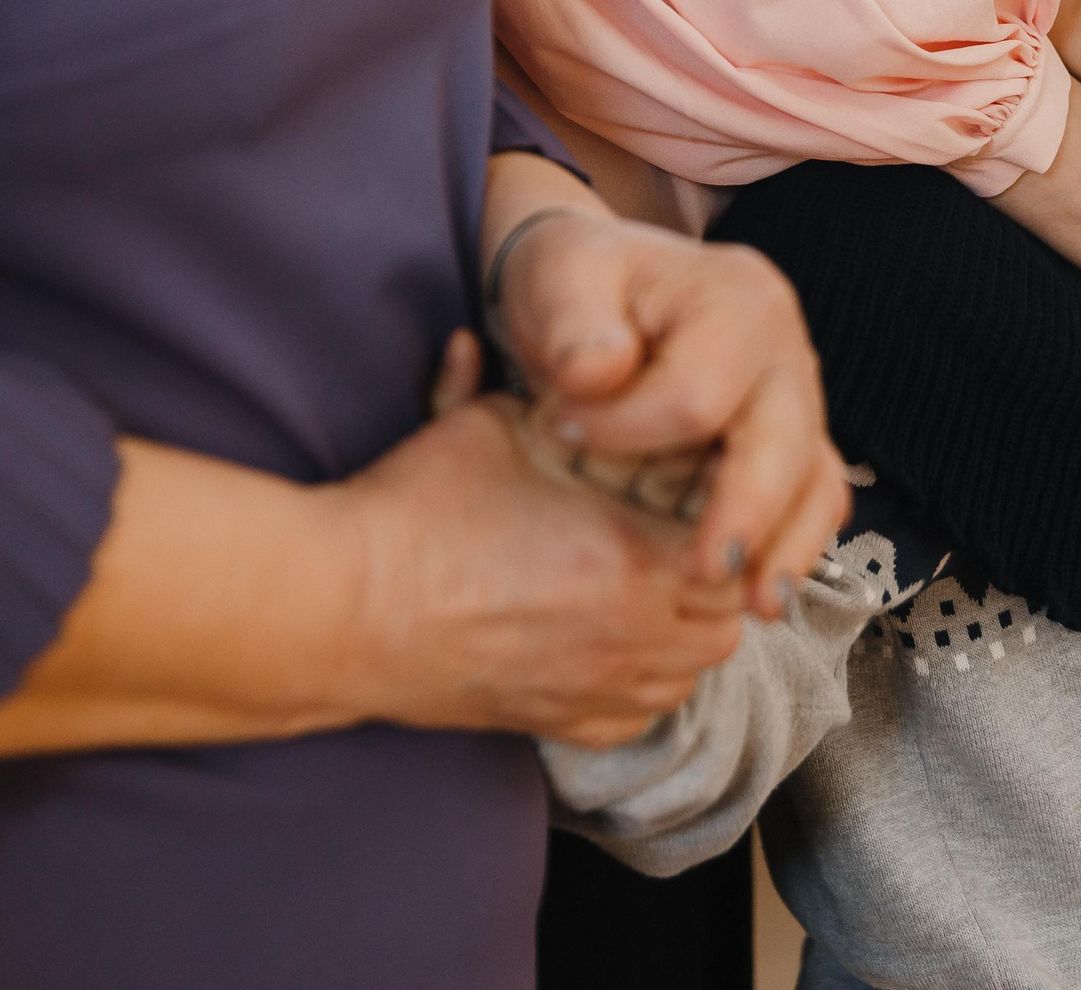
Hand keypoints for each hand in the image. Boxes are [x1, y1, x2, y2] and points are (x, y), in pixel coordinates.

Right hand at [327, 351, 747, 748]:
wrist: (344, 609)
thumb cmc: (416, 515)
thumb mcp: (494, 424)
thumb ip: (552, 390)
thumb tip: (566, 353)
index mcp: (634, 562)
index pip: (737, 547)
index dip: (725, 515)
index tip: (692, 491)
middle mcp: (633, 642)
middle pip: (727, 615)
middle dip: (714, 572)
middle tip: (675, 532)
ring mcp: (599, 693)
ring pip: (691, 671)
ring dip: (685, 627)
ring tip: (647, 582)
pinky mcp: (564, 727)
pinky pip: (641, 715)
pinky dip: (641, 679)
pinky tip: (608, 636)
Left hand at [493, 209, 848, 621]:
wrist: (592, 287)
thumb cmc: (571, 284)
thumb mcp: (554, 278)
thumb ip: (571, 321)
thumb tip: (599, 372)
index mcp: (738, 298)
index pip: (697, 396)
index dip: (627, 432)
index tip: (559, 431)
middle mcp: (785, 348)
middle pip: (785, 445)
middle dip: (745, 515)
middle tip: (700, 574)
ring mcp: (796, 397)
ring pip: (815, 481)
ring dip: (788, 547)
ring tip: (758, 606)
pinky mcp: (789, 440)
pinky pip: (811, 499)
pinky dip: (792, 546)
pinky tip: (764, 591)